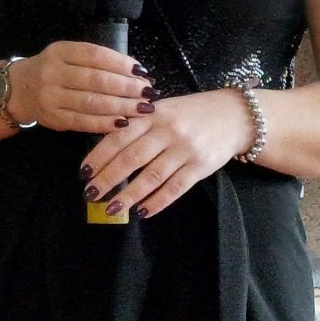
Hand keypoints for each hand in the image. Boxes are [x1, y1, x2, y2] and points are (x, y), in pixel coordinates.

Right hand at [7, 41, 156, 132]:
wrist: (18, 90)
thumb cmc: (53, 70)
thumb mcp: (68, 55)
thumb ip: (97, 61)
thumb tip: (137, 72)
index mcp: (60, 52)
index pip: (95, 55)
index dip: (121, 64)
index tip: (142, 72)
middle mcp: (53, 73)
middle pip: (96, 80)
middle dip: (127, 87)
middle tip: (148, 92)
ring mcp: (51, 97)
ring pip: (92, 103)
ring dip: (122, 107)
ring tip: (142, 108)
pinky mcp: (53, 118)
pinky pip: (84, 122)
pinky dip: (106, 123)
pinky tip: (124, 123)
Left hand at [80, 88, 254, 219]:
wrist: (235, 116)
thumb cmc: (189, 113)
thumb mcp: (162, 109)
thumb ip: (136, 123)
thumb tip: (104, 148)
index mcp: (152, 115)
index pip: (119, 137)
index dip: (99, 156)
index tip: (83, 172)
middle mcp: (167, 132)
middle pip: (131, 158)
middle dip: (108, 178)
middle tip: (91, 194)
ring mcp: (185, 150)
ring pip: (152, 176)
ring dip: (129, 195)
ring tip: (112, 208)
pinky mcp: (201, 167)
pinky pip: (175, 188)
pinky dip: (158, 201)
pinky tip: (143, 211)